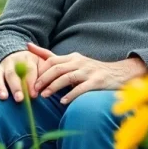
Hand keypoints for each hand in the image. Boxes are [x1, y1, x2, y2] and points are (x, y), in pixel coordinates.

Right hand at [0, 50, 40, 102]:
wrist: (20, 57)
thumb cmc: (36, 65)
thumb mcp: (43, 63)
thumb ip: (45, 72)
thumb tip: (44, 87)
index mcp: (27, 58)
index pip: (29, 70)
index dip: (31, 83)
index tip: (34, 95)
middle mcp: (12, 62)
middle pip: (13, 74)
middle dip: (16, 87)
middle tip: (20, 99)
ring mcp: (2, 67)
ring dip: (1, 87)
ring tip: (4, 97)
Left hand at [28, 42, 147, 103]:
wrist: (119, 74)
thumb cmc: (92, 71)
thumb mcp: (74, 62)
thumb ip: (52, 58)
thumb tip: (28, 46)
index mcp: (73, 58)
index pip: (51, 60)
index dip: (39, 70)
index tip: (28, 81)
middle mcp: (80, 62)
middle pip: (57, 68)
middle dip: (43, 79)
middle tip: (33, 90)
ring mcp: (89, 71)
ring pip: (67, 77)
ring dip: (54, 87)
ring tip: (45, 96)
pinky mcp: (97, 81)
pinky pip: (82, 88)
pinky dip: (71, 95)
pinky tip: (63, 102)